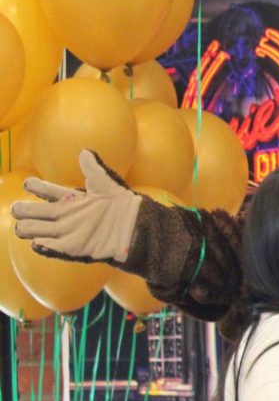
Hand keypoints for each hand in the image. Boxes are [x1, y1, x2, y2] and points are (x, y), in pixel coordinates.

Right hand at [12, 149, 141, 263]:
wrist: (136, 225)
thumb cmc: (122, 203)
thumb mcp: (106, 183)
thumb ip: (93, 168)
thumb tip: (84, 152)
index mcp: (69, 198)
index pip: (43, 189)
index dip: (34, 186)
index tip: (31, 184)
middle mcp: (63, 214)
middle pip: (31, 212)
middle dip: (21, 210)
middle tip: (21, 210)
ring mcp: (66, 231)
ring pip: (33, 230)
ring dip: (26, 228)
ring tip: (24, 227)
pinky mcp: (73, 247)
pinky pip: (51, 248)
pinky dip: (42, 246)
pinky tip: (38, 243)